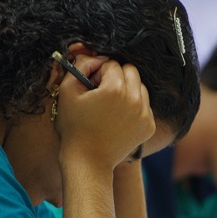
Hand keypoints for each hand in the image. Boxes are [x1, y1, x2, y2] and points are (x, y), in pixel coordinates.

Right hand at [56, 56, 154, 170]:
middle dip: (116, 77)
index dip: (98, 72)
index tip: (91, 86)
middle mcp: (135, 99)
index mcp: (115, 89)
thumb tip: (95, 55)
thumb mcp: (67, 92)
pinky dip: (134, 106)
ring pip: (140, 87)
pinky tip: (118, 118)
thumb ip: (80, 65)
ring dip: (127, 90)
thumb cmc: (73, 127)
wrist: (87, 162)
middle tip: (101, 92)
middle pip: (131, 71)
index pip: (112, 64)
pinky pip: (144, 105)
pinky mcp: (149, 126)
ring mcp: (145, 114)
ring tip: (110, 105)